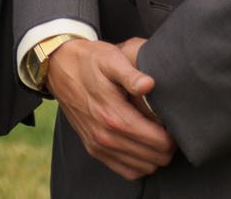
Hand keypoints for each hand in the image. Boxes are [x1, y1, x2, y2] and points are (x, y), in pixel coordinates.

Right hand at [43, 36, 174, 179]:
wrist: (57, 67)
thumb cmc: (88, 61)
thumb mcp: (110, 59)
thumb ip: (131, 74)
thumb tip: (149, 85)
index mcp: (114, 116)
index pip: (160, 143)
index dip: (173, 134)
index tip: (171, 121)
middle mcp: (106, 137)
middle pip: (156, 158)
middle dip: (166, 145)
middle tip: (165, 127)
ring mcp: (98, 146)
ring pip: (144, 168)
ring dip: (154, 154)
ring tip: (154, 134)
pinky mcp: (94, 149)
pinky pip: (127, 171)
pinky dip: (140, 163)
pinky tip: (141, 145)